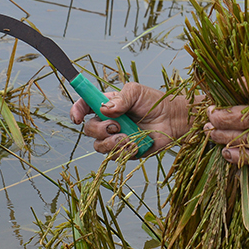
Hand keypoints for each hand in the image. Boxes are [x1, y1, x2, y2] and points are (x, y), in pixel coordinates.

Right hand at [70, 82, 189, 155]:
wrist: (172, 120)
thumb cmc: (155, 102)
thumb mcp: (136, 92)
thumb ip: (120, 98)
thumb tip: (105, 109)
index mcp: (107, 104)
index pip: (84, 106)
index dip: (76, 111)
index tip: (77, 117)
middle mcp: (108, 121)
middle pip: (88, 129)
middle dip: (99, 129)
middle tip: (116, 125)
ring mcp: (115, 138)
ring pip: (99, 146)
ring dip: (111, 142)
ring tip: (128, 136)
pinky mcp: (124, 151)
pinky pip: (114, 156)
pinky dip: (123, 150)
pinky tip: (135, 144)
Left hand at [205, 51, 248, 164]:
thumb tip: (239, 47)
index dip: (231, 86)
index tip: (216, 85)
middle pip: (243, 118)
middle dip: (220, 117)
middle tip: (209, 113)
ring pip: (246, 139)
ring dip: (223, 136)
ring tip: (210, 130)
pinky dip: (242, 159)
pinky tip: (227, 153)